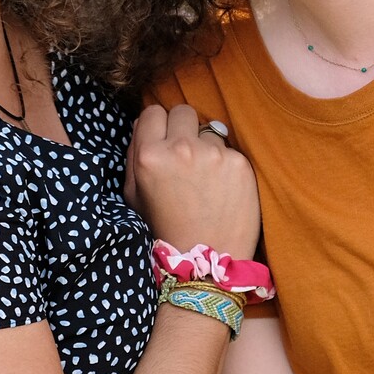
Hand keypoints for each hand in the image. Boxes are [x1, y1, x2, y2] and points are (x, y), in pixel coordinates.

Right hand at [125, 104, 260, 257]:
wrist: (206, 263)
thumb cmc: (165, 229)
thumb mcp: (134, 195)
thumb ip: (133, 154)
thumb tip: (144, 123)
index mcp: (150, 156)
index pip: (153, 112)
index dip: (158, 126)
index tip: (164, 140)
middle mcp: (181, 149)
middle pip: (183, 111)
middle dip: (183, 128)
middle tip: (186, 155)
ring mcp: (213, 154)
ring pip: (209, 131)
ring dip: (207, 148)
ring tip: (205, 181)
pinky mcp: (239, 164)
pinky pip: (230, 150)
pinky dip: (226, 166)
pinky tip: (222, 189)